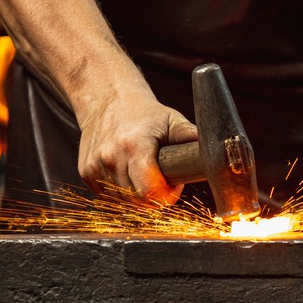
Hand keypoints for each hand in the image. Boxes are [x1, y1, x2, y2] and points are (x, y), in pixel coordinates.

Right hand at [75, 85, 197, 204]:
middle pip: (139, 200)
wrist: (106, 100)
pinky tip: (128, 173)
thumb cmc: (145, 114)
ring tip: (144, 172)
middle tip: (161, 178)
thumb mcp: (172, 120)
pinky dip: (122, 192)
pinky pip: (109, 197)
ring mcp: (95, 166)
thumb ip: (191, 137)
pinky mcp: (86, 173)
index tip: (172, 188)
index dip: (165, 196)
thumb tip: (216, 151)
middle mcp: (111, 157)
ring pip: (124, 202)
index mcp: (135, 145)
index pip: (149, 191)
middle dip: (154, 197)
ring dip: (137, 196)